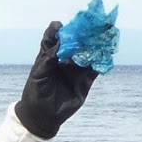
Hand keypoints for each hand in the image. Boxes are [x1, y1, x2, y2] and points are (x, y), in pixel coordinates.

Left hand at [14, 21, 97, 139]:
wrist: (42, 117)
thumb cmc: (35, 93)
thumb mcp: (39, 74)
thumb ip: (49, 57)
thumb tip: (62, 40)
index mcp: (50, 55)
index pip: (55, 37)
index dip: (59, 30)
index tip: (63, 26)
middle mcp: (64, 60)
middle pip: (75, 42)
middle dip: (83, 33)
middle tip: (90, 24)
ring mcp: (75, 70)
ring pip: (87, 54)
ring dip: (95, 45)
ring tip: (102, 36)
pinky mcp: (85, 81)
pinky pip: (95, 69)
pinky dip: (101, 62)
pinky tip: (106, 55)